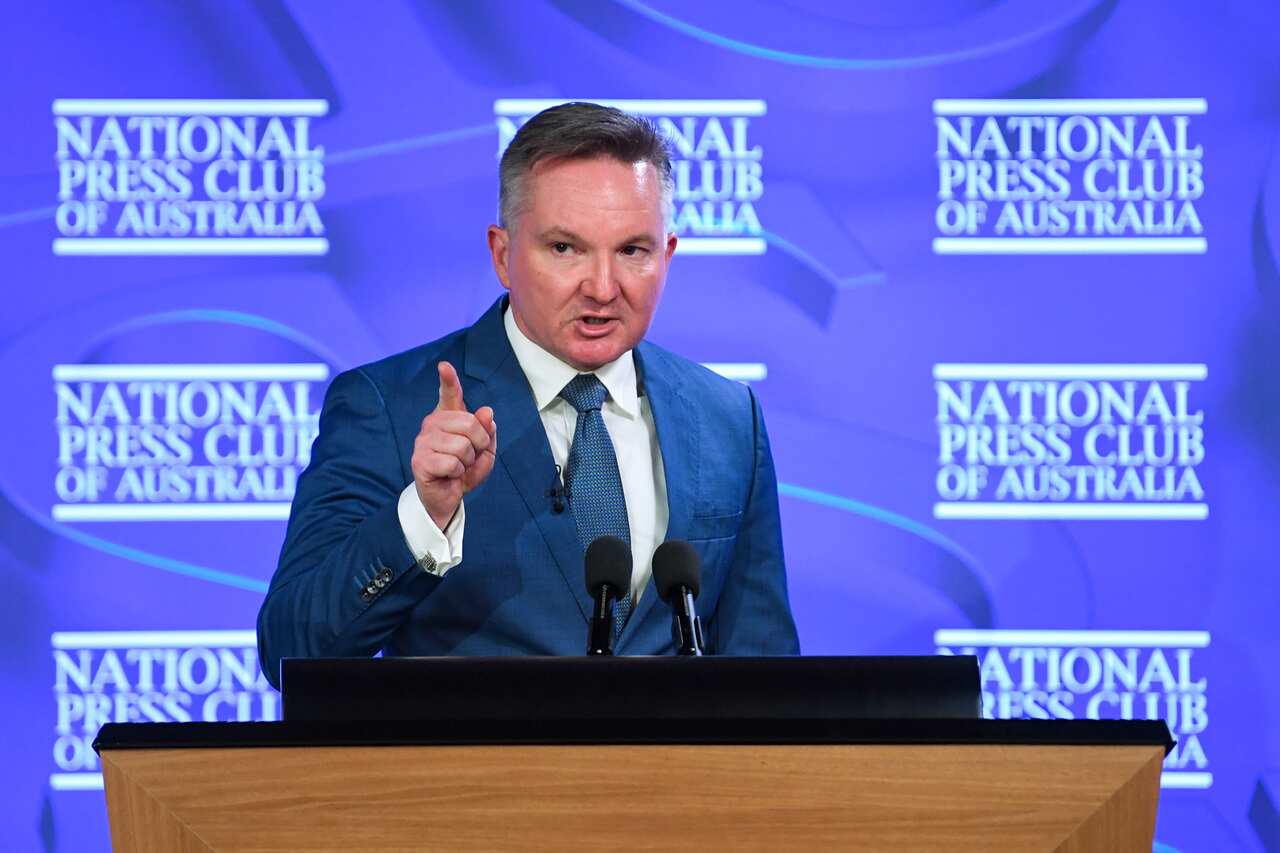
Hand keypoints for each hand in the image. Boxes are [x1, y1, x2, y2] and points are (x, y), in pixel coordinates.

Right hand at [411, 361, 496, 530]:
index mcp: (448, 416)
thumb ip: (488, 431)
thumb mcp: (485, 451)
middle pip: (470, 423)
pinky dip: (458, 473)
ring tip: (458, 467)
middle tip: (470, 456)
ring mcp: (424, 440)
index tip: (444, 366)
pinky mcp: (420, 460)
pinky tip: (449, 475)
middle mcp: (433, 423)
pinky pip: (453, 463)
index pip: (449, 394)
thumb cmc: (465, 470)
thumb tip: (487, 412)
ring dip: (468, 462)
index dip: (448, 380)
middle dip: (480, 444)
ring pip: (462, 446)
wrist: (448, 497)